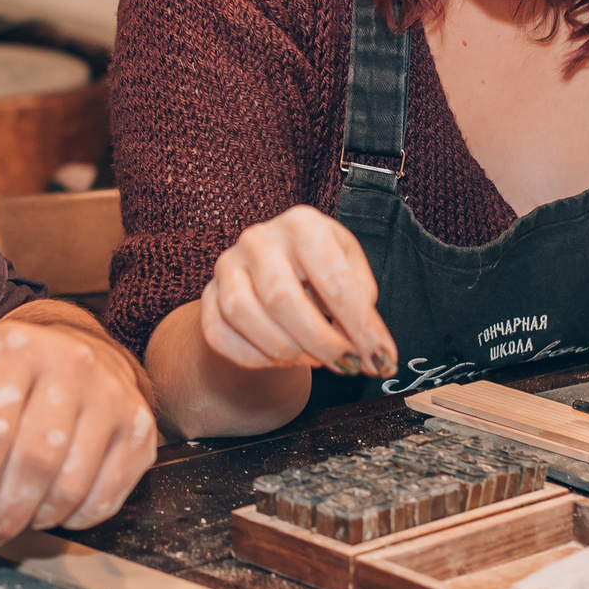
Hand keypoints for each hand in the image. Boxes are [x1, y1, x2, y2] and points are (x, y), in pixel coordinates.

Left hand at [0, 309, 158, 543]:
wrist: (72, 354)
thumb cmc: (11, 382)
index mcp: (17, 348)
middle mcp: (71, 362)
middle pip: (37, 461)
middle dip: (9, 511)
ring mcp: (112, 394)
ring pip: (72, 486)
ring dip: (41, 517)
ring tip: (23, 517)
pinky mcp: (141, 426)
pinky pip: (107, 497)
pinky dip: (76, 518)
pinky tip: (57, 508)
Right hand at [199, 205, 395, 377]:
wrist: (275, 266)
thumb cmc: (319, 269)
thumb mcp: (350, 271)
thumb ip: (363, 309)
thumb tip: (376, 355)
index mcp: (302, 224)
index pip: (334, 281)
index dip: (361, 328)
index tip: (380, 359)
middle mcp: (258, 238)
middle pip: (282, 300)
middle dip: (321, 343)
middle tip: (346, 364)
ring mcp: (227, 265)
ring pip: (242, 315)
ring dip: (284, 349)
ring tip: (313, 358)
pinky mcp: (208, 295)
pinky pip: (219, 334)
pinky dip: (254, 357)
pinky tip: (282, 357)